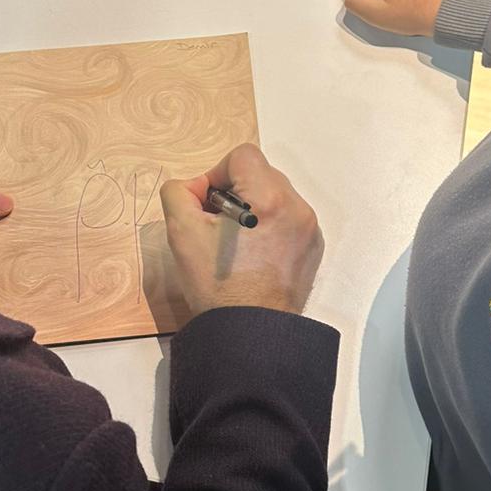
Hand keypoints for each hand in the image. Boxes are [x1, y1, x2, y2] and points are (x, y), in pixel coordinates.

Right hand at [160, 144, 322, 317]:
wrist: (249, 333)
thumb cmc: (217, 286)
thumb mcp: (182, 233)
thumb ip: (178, 193)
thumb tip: (193, 188)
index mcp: (270, 200)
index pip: (242, 156)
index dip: (215, 174)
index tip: (206, 206)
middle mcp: (297, 209)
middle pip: (259, 174)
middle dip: (233, 191)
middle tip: (214, 224)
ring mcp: (309, 229)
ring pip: (274, 195)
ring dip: (250, 208)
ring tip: (233, 242)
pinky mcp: (312, 247)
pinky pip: (287, 218)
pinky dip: (267, 226)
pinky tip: (251, 254)